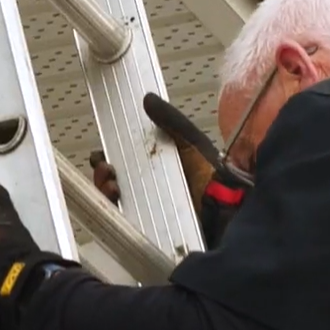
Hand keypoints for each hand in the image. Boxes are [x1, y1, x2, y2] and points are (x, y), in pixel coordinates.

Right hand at [90, 94, 248, 247]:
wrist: (228, 210)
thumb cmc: (214, 176)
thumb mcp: (191, 142)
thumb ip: (171, 121)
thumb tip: (148, 98)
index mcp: (162, 168)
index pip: (127, 163)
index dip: (111, 159)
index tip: (101, 156)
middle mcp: (155, 190)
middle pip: (117, 183)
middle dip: (104, 176)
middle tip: (105, 170)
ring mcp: (154, 212)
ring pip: (119, 203)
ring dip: (107, 193)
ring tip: (111, 187)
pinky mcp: (154, 231)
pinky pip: (128, 225)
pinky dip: (118, 216)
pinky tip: (117, 206)